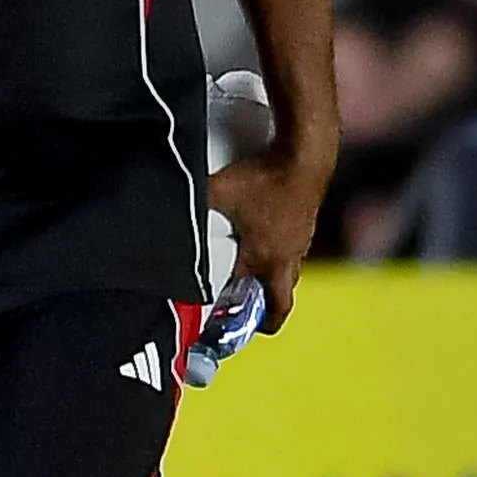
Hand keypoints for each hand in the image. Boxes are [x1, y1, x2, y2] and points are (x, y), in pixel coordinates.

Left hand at [209, 152, 323, 331]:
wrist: (305, 156)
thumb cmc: (265, 177)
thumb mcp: (219, 191)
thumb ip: (193, 202)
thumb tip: (167, 203)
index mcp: (265, 257)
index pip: (243, 293)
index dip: (225, 304)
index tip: (214, 315)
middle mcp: (287, 256)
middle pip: (280, 298)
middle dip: (266, 313)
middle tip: (251, 321)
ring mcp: (301, 243)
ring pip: (288, 276)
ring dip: (272, 284)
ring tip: (253, 285)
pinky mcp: (308, 227)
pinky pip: (294, 256)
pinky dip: (279, 260)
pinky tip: (265, 247)